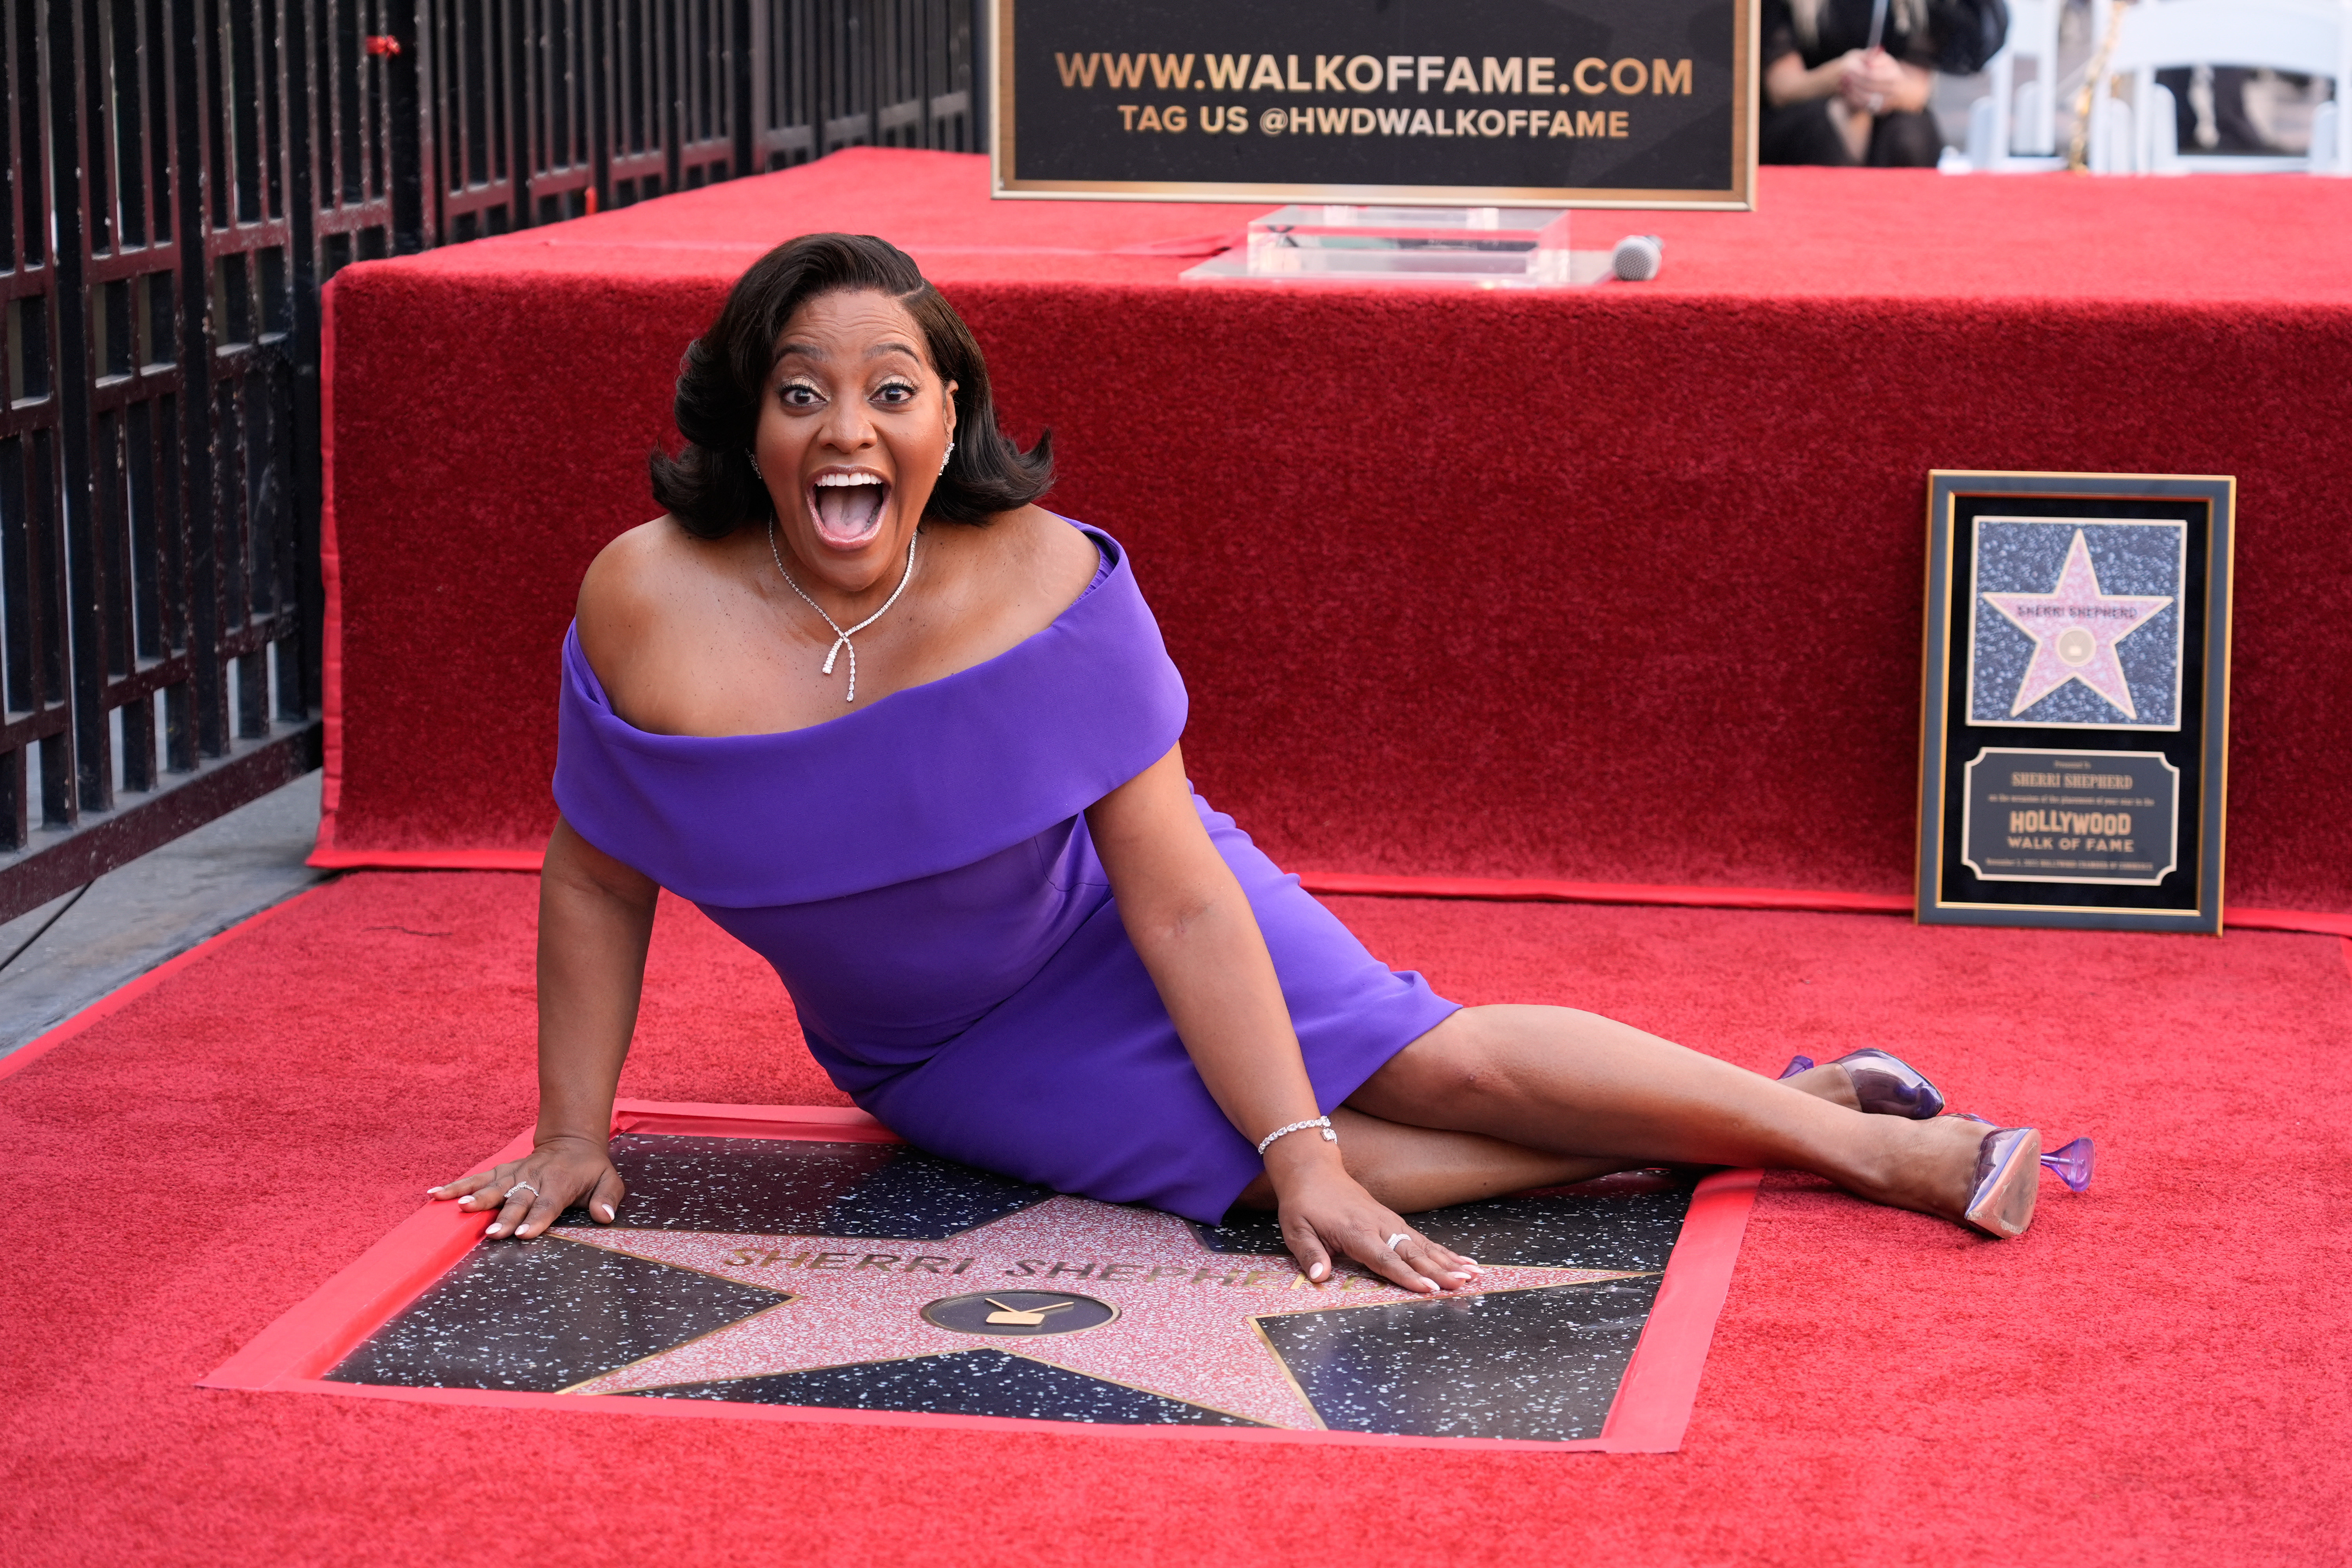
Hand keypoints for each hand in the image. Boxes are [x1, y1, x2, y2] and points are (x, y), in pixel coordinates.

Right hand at [426, 1134, 623, 1238]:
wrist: (572, 1142)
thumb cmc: (590, 1169)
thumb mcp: (610, 1180)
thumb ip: (608, 1198)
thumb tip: (604, 1217)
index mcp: (560, 1183)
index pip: (548, 1203)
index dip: (536, 1218)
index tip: (523, 1234)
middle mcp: (534, 1177)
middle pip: (518, 1199)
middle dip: (505, 1217)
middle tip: (492, 1235)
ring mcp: (515, 1173)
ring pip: (493, 1186)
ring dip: (477, 1199)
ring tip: (460, 1209)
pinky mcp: (502, 1171)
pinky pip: (478, 1178)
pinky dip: (457, 1185)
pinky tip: (436, 1195)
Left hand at [1271, 1158, 1481, 1294]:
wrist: (1313, 1171)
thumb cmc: (1304, 1204)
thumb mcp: (1296, 1229)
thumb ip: (1310, 1255)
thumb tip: (1319, 1278)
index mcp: (1355, 1231)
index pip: (1384, 1258)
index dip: (1407, 1276)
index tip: (1428, 1290)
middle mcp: (1378, 1225)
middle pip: (1412, 1252)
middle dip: (1439, 1270)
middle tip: (1462, 1284)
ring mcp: (1389, 1221)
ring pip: (1423, 1245)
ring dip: (1449, 1260)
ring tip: (1474, 1274)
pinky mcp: (1394, 1220)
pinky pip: (1422, 1238)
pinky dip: (1444, 1250)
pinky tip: (1463, 1261)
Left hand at [1839, 49, 1927, 113]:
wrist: (1901, 89)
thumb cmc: (1889, 72)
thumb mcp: (1886, 61)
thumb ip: (1877, 58)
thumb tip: (1869, 61)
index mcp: (1894, 76)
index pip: (1872, 75)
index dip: (1858, 72)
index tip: (1848, 68)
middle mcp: (1892, 90)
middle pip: (1868, 87)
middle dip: (1853, 82)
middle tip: (1843, 77)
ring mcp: (1887, 101)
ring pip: (1865, 98)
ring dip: (1852, 92)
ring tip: (1843, 84)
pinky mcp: (1880, 109)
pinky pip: (1864, 106)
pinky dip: (1853, 100)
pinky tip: (1846, 93)